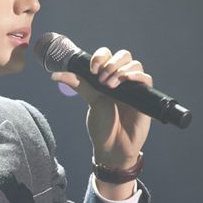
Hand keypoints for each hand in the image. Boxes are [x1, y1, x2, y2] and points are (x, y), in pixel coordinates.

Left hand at [51, 47, 152, 168]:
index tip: (92, 69)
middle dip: (111, 63)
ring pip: (135, 65)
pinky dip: (136, 76)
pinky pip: (146, 78)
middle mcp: (122, 80)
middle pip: (124, 56)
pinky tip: (125, 81)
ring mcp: (134, 88)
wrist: (112, 147)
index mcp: (108, 78)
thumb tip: (55, 74)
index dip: (101, 56)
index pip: (108, 56)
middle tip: (101, 79)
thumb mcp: (90, 100)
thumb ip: (77, 84)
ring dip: (121, 71)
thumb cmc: (102, 126)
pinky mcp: (145, 97)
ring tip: (110, 85)